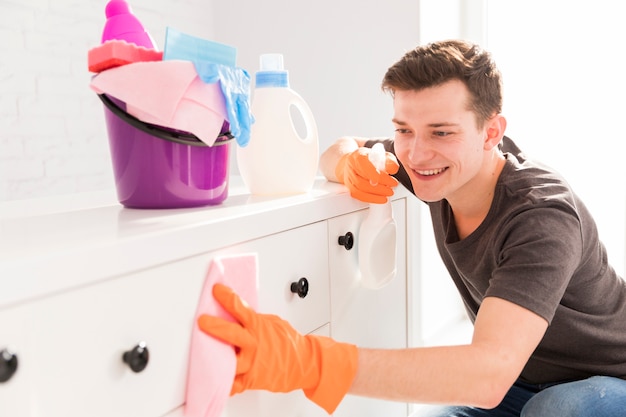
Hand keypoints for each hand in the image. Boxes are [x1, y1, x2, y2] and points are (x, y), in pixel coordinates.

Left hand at [197, 284, 357, 413]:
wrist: (304, 363)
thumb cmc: (289, 343)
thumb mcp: (273, 324)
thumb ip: (255, 321)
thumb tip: (238, 314)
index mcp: (259, 326)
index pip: (239, 307)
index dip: (226, 297)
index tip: (216, 290)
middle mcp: (254, 344)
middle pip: (231, 333)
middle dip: (215, 326)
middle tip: (202, 321)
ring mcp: (252, 362)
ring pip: (228, 361)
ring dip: (215, 357)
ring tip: (202, 353)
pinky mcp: (252, 379)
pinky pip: (233, 383)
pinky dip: (224, 381)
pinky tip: (216, 378)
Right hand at [335, 147, 399, 203]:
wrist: (355, 162)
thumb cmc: (369, 158)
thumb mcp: (382, 155)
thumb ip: (389, 161)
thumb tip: (393, 169)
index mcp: (357, 156)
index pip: (362, 164)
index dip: (373, 172)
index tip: (385, 179)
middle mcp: (350, 167)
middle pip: (362, 180)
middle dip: (379, 186)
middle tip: (392, 187)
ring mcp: (349, 178)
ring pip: (359, 189)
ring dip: (376, 194)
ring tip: (388, 192)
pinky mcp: (349, 188)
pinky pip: (358, 196)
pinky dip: (371, 198)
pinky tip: (381, 198)